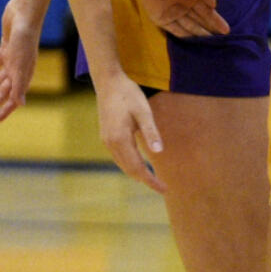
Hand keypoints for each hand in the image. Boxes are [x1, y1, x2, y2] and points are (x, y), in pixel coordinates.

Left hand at [0, 1, 40, 123]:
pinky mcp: (7, 47)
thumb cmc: (25, 37)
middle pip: (4, 91)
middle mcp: (20, 68)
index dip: (3, 111)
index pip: (13, 98)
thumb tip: (20, 104)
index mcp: (25, 74)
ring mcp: (14, 58)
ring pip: (0, 80)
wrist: (25, 12)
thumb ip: (19, 83)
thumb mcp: (20, 63)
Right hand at [95, 71, 166, 191]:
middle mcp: (110, 144)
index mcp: (119, 140)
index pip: (137, 168)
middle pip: (129, 170)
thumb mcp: (144, 111)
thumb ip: (151, 132)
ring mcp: (106, 141)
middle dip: (146, 180)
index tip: (164, 189)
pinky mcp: (106, 136)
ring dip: (137, 173)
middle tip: (163, 188)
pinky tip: (140, 164)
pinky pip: (119, 157)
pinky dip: (130, 164)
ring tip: (153, 179)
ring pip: (123, 164)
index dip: (151, 180)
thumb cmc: (128, 94)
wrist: (108, 82)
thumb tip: (159, 153)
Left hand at [122, 0, 229, 37]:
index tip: (226, 30)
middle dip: (210, 29)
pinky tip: (195, 42)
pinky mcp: (162, 20)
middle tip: (221, 40)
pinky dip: (185, 36)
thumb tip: (213, 6)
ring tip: (211, 43)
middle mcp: (183, 5)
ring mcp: (172, 13)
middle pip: (199, 20)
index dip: (216, 20)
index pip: (206, 10)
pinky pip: (175, 30)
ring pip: (189, 26)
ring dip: (200, 34)